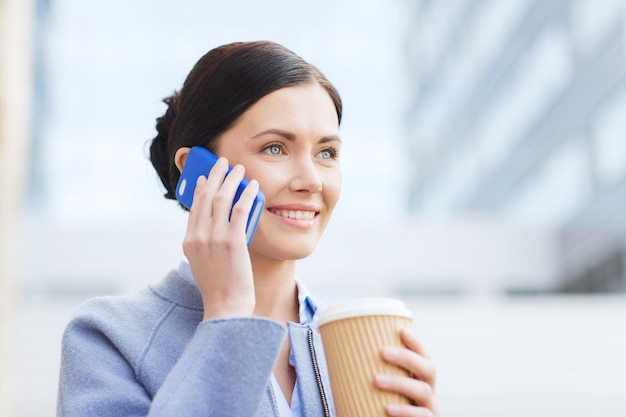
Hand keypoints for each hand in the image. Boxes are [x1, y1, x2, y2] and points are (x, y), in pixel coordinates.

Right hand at [182, 157, 259, 319]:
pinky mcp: (232, 241)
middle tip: (223, 163)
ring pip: (221, 199)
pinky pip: (240, 209)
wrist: (226, 308)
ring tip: (239, 169)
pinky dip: (247, 195)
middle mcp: (198, 237)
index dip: (201, 189)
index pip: (194, 208)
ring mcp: (214, 238)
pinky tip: (254, 186)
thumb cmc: (220, 289)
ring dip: (231, 180)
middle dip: (214, 176)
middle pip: (205, 197)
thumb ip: (207, 245)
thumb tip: (218, 228)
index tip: (206, 177)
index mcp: (189, 242)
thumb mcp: (205, 264)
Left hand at [374, 328, 438, 416]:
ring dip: (400, 382)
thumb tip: (339, 353)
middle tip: (382, 352)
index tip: (401, 331)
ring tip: (376, 380)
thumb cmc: (381, 411)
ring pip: (424, 391)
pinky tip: (388, 409)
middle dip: (407, 357)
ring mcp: (430, 410)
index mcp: (419, 380)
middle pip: (429, 369)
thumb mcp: (381, 392)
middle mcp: (428, 393)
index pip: (424, 357)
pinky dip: (406, 412)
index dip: (416, 343)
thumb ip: (372, 376)